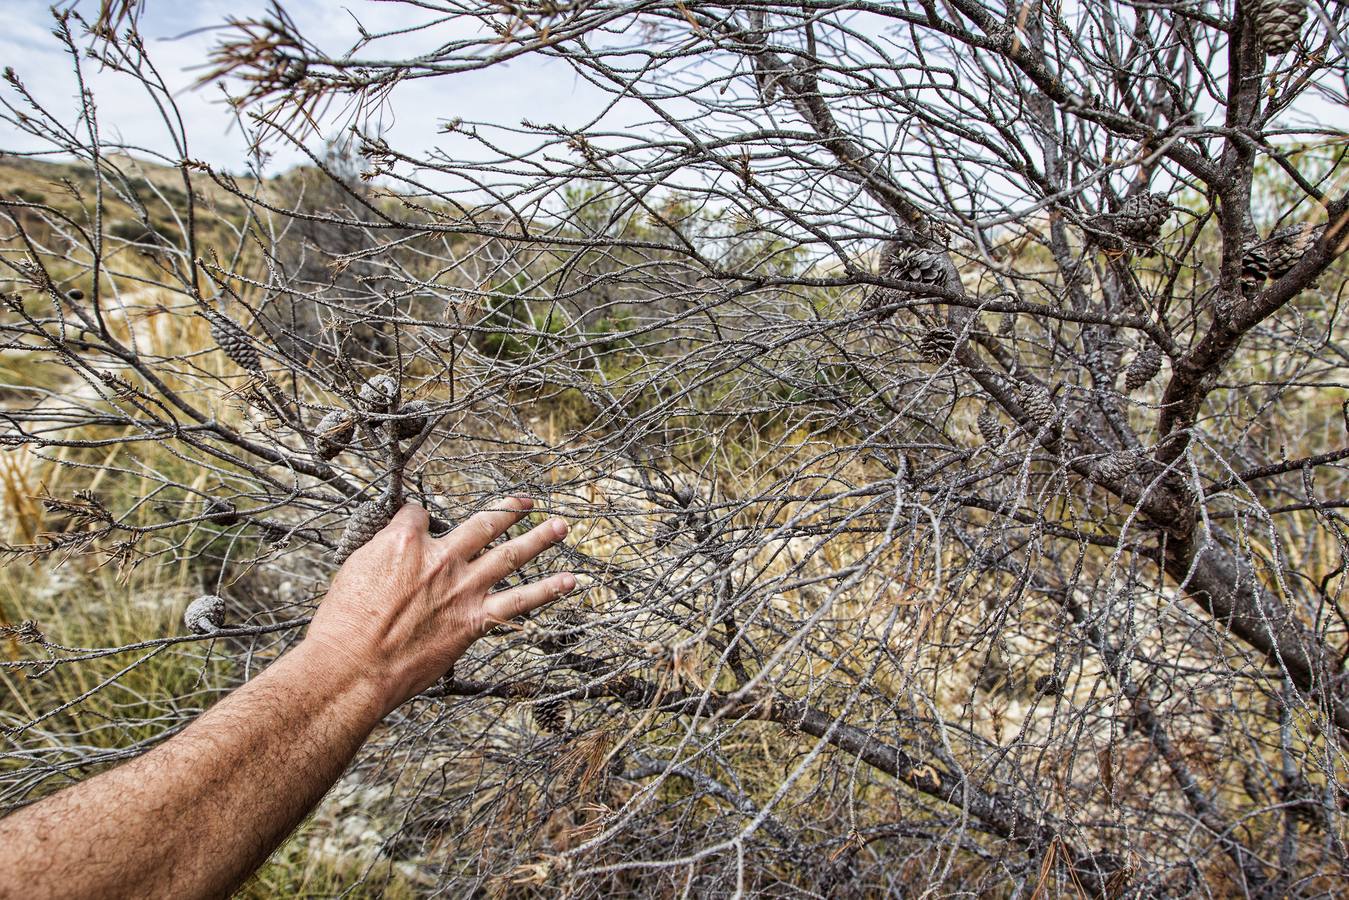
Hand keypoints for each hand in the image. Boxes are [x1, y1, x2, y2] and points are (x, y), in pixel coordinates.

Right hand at [304, 497, 572, 715]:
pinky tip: (569, 582)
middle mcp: (441, 557)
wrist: (354, 667)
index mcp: (404, 541)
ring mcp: (462, 588)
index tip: (417, 525)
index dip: (418, 520)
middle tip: (526, 501)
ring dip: (539, 539)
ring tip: (561, 526)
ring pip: (510, 554)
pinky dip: (547, 590)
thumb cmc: (343, 625)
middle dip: (507, 510)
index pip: (420, 515)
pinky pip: (519, 600)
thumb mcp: (352, 572)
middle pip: (482, 523)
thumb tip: (393, 544)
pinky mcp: (475, 619)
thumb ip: (381, 552)